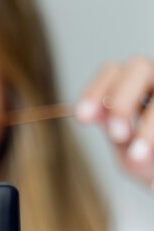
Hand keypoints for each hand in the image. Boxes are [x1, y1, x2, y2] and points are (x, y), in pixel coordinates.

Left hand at [76, 57, 153, 187]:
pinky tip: (152, 151)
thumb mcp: (129, 156)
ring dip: (148, 125)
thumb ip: (119, 137)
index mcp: (132, 89)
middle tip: (118, 135)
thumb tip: (107, 120)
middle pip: (138, 67)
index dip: (95, 91)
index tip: (83, 118)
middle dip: (122, 101)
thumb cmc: (150, 162)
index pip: (111, 73)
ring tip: (138, 156)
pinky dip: (153, 132)